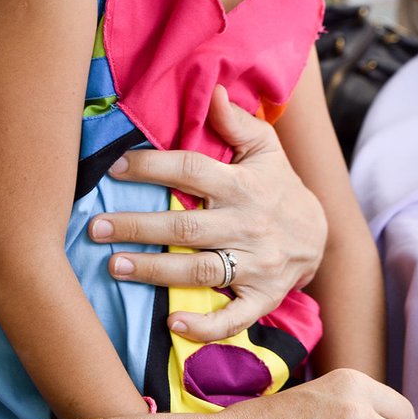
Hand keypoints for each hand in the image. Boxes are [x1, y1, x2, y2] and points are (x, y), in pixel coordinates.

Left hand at [88, 86, 327, 340]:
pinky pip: (233, 317)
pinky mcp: (262, 297)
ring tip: (114, 267)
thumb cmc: (278, 185)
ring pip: (198, 271)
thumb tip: (212, 91)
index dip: (152, 167)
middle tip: (96, 227)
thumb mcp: (265, 148)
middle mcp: (247, 225)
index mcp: (242, 184)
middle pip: (185, 227)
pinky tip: (172, 326)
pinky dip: (205, 327)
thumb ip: (236, 121)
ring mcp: (256, 264)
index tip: (115, 167)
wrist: (321, 236)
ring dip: (154, 272)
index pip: (191, 170)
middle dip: (137, 226)